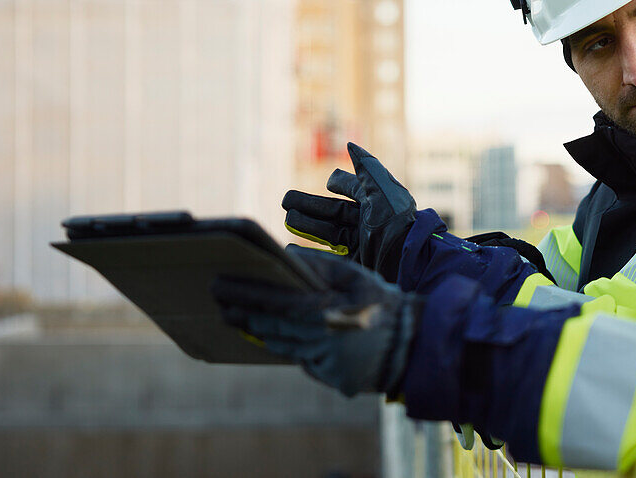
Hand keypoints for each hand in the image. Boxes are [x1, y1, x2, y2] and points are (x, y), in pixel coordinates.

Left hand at [211, 244, 420, 396]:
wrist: (415, 344)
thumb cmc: (384, 303)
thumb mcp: (355, 275)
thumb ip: (320, 266)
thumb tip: (286, 256)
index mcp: (324, 312)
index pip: (273, 303)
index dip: (243, 295)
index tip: (220, 287)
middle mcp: (320, 340)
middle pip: (271, 329)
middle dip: (243, 316)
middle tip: (221, 307)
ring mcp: (325, 364)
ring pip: (286, 347)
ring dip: (263, 334)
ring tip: (242, 321)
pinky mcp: (332, 379)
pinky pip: (306, 362)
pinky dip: (295, 349)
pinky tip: (284, 340)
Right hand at [283, 142, 415, 281]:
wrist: (405, 256)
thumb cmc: (393, 219)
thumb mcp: (381, 188)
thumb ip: (366, 166)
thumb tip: (350, 145)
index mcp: (376, 202)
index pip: (354, 190)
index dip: (340, 184)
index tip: (329, 183)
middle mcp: (368, 222)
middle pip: (334, 211)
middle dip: (310, 205)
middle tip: (285, 201)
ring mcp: (362, 244)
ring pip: (328, 232)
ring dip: (306, 225)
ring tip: (287, 219)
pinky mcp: (356, 264)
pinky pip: (329, 258)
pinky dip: (309, 254)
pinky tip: (292, 250)